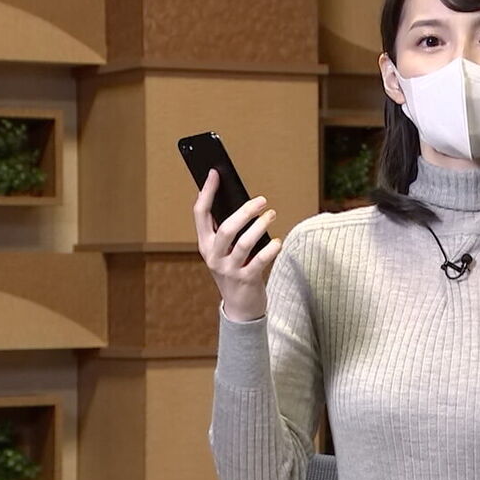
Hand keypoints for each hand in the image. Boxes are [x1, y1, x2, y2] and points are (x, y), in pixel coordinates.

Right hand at [193, 168, 281, 321]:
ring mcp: (228, 270)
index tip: (214, 172)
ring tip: (271, 215)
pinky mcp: (246, 281)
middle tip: (262, 200)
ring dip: (260, 227)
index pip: (200, 214)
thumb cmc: (235, 269)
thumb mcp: (224, 250)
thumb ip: (226, 229)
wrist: (240, 307)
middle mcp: (213, 256)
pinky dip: (270, 250)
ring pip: (244, 243)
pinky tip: (278, 242)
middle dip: (244, 211)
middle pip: (226, 228)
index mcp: (205, 244)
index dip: (207, 192)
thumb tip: (238, 199)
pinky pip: (259, 261)